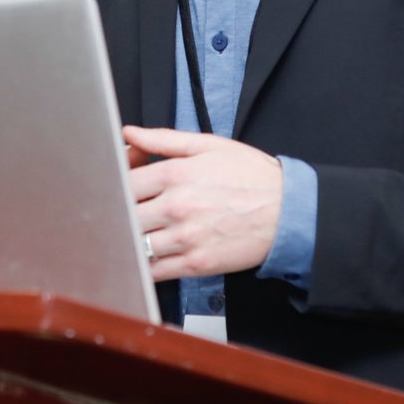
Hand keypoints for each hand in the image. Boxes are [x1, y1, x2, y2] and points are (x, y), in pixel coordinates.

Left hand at [124, 125, 282, 281]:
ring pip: (135, 242)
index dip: (115, 181)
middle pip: (124, 213)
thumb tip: (130, 132)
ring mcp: (185, 238)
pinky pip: (154, 270)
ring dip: (127, 238)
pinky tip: (143, 255)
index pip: (125, 180)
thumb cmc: (252, 176)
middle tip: (120, 210)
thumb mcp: (209, 145)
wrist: (287, 211)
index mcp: (177, 174)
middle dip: (118, 211)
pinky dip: (142, 265)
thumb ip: (164, 139)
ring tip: (131, 231)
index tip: (120, 185)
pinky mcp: (195, 264)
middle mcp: (176, 206)